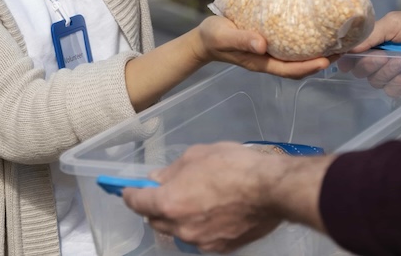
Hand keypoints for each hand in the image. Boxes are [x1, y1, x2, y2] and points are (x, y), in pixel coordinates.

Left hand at [122, 142, 284, 252]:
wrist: (272, 190)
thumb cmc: (234, 165)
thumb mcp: (199, 155)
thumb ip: (173, 170)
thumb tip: (159, 178)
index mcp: (169, 202)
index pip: (137, 202)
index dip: (131, 194)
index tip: (128, 190)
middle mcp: (180, 227)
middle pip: (156, 221)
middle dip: (156, 207)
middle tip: (169, 191)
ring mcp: (201, 242)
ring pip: (179, 231)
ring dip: (180, 218)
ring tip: (199, 201)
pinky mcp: (221, 248)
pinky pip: (201, 237)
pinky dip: (201, 226)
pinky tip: (216, 212)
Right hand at [192, 15, 332, 78]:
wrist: (205, 38)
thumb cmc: (213, 37)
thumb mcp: (224, 36)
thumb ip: (241, 40)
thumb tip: (262, 44)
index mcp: (261, 62)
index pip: (290, 69)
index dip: (309, 67)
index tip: (328, 60)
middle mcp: (269, 59)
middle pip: (300, 66)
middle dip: (322, 60)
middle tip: (343, 48)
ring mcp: (270, 53)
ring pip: (298, 57)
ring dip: (317, 52)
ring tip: (336, 41)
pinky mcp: (270, 43)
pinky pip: (292, 46)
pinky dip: (306, 42)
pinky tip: (316, 31)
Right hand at [343, 11, 400, 86]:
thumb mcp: (395, 22)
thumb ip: (371, 34)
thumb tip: (348, 47)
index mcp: (379, 42)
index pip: (355, 54)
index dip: (349, 57)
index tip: (344, 59)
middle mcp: (384, 59)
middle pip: (361, 70)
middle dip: (370, 63)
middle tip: (385, 55)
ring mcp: (396, 75)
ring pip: (376, 81)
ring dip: (388, 70)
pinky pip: (392, 91)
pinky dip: (400, 81)